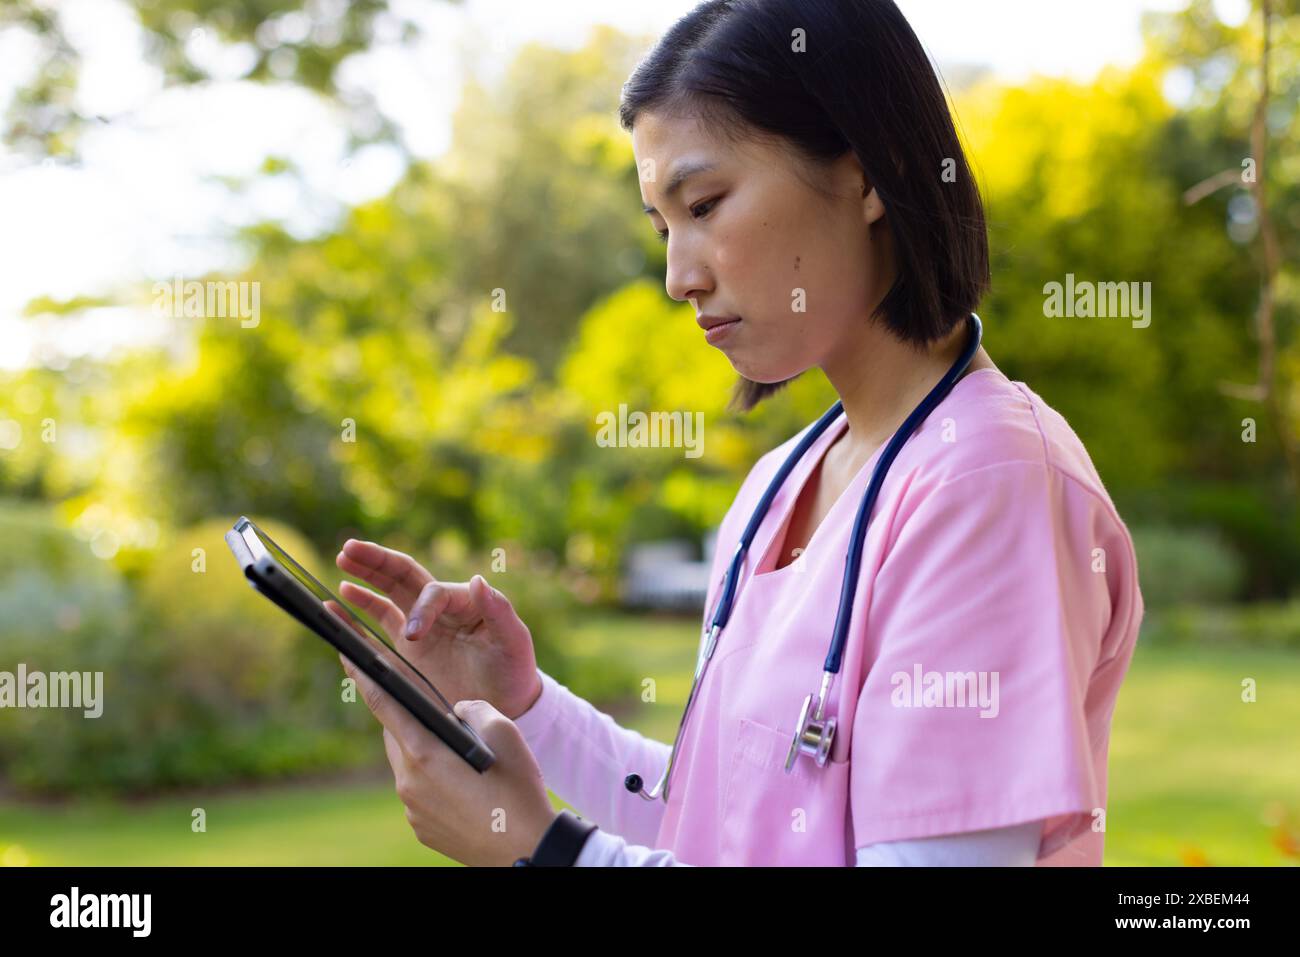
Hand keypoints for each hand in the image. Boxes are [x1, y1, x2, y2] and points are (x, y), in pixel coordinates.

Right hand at [332, 539, 542, 718]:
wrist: (506, 705)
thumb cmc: (514, 671)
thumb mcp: (514, 642)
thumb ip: (499, 611)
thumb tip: (478, 581)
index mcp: (463, 602)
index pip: (431, 593)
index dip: (419, 610)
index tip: (412, 637)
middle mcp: (440, 609)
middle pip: (403, 576)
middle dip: (376, 562)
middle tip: (348, 550)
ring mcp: (421, 628)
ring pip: (387, 594)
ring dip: (364, 578)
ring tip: (341, 564)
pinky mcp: (408, 650)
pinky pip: (378, 625)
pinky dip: (356, 615)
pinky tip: (335, 605)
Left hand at [339, 653, 557, 865]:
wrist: (527, 850)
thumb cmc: (518, 790)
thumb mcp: (505, 732)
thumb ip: (472, 708)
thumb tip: (456, 711)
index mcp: (424, 752)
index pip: (383, 704)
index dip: (362, 675)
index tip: (346, 653)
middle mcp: (408, 781)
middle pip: (397, 735)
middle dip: (413, 721)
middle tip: (445, 720)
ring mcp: (411, 808)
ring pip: (408, 764)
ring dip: (427, 753)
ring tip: (465, 760)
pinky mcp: (420, 827)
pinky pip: (418, 792)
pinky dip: (434, 781)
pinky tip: (464, 786)